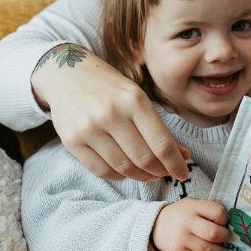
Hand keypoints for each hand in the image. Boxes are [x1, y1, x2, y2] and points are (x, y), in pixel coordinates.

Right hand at [32, 45, 189, 181]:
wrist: (67, 74)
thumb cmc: (109, 87)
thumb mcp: (137, 97)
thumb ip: (158, 127)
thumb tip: (182, 156)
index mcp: (134, 100)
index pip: (161, 143)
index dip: (175, 164)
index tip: (183, 173)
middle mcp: (111, 114)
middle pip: (144, 159)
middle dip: (160, 171)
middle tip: (165, 173)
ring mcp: (89, 129)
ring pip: (123, 168)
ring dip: (140, 176)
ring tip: (148, 173)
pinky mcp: (72, 141)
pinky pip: (101, 171)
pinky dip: (118, 176)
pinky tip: (125, 171)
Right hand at [151, 198, 227, 250]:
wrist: (156, 226)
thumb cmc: (182, 215)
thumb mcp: (192, 204)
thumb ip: (209, 210)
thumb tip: (231, 225)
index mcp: (192, 206)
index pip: (218, 212)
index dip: (224, 218)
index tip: (221, 221)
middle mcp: (186, 222)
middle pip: (215, 234)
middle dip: (224, 237)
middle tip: (223, 237)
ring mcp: (181, 239)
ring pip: (209, 250)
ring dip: (218, 250)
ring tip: (218, 246)